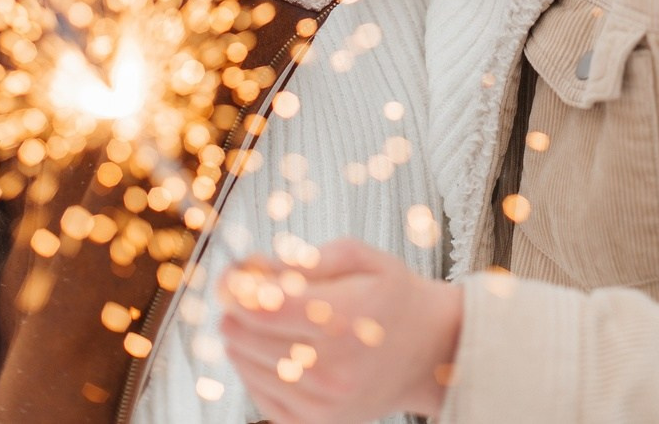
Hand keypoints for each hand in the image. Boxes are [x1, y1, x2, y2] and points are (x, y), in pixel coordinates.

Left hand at [219, 239, 461, 423]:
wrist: (428, 349)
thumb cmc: (392, 295)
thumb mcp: (360, 257)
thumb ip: (305, 260)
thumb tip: (252, 269)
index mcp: (346, 317)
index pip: (267, 307)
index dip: (237, 289)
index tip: (229, 276)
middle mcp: (335, 367)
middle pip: (251, 338)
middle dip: (234, 312)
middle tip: (235, 295)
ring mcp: (325, 402)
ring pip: (250, 369)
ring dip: (239, 341)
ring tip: (250, 321)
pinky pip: (262, 399)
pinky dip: (252, 372)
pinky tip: (263, 352)